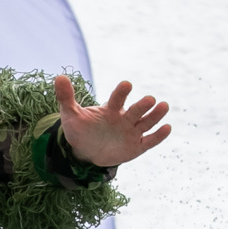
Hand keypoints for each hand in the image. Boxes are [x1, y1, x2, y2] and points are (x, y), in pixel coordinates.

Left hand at [54, 77, 172, 168]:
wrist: (85, 151)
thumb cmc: (80, 130)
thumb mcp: (70, 115)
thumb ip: (66, 97)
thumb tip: (59, 77)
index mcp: (110, 109)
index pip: (117, 99)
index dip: (121, 92)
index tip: (127, 84)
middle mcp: (124, 118)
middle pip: (135, 111)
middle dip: (142, 106)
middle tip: (150, 99)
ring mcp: (132, 132)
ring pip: (146, 123)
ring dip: (155, 115)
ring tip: (164, 106)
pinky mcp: (136, 146)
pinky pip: (149, 141)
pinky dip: (159, 136)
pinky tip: (168, 127)